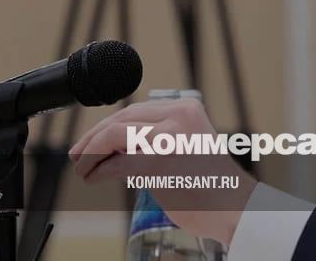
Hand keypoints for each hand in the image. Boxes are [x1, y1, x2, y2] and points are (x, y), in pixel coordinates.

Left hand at [68, 98, 257, 244]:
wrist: (237, 206)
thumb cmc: (212, 183)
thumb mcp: (188, 144)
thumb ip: (158, 137)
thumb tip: (115, 144)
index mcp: (186, 108)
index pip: (134, 110)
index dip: (106, 125)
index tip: (91, 140)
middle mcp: (178, 116)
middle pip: (121, 119)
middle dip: (93, 137)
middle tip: (78, 154)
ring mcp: (168, 138)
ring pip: (113, 135)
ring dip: (90, 153)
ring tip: (82, 167)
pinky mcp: (158, 163)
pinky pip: (116, 163)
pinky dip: (98, 171)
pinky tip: (93, 178)